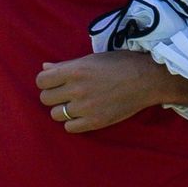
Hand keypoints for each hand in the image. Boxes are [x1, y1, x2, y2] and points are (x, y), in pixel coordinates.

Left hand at [35, 51, 165, 132]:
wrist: (146, 79)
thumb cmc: (120, 64)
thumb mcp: (91, 59)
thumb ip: (65, 65)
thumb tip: (44, 67)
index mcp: (75, 70)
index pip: (41, 80)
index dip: (46, 81)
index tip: (55, 82)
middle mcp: (77, 89)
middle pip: (45, 98)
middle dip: (52, 95)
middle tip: (64, 93)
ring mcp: (85, 107)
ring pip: (55, 114)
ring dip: (62, 109)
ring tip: (74, 104)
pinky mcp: (95, 122)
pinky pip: (69, 128)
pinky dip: (72, 122)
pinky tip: (81, 115)